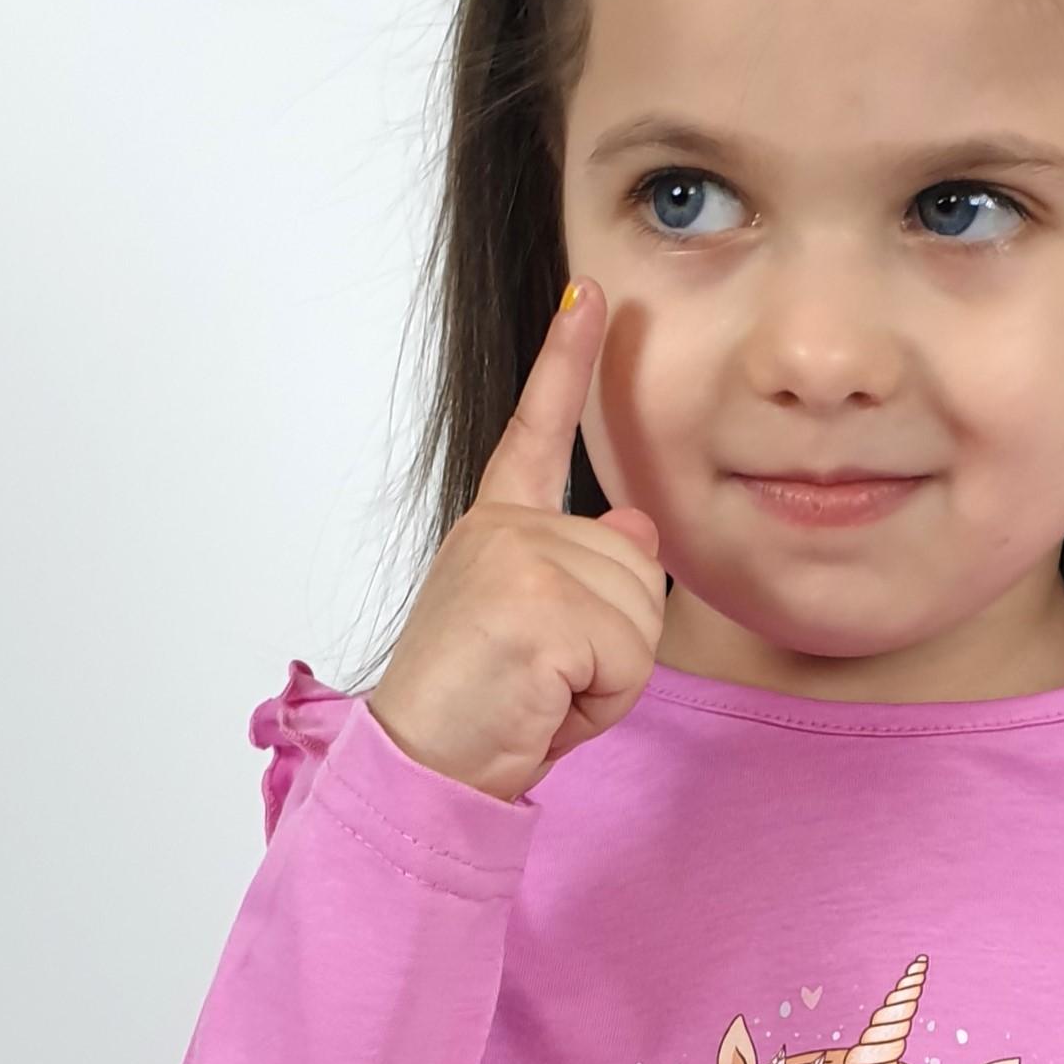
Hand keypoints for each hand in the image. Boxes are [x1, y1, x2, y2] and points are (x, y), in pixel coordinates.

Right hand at [366, 278, 665, 804]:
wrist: (421, 770)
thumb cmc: (480, 712)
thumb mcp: (544, 634)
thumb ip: (588, 573)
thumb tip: (634, 524)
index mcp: (497, 529)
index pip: (537, 432)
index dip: (566, 360)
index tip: (591, 294)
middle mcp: (503, 530)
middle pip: (639, 564)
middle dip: (616, 643)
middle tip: (544, 679)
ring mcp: (516, 558)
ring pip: (642, 610)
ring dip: (611, 675)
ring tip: (541, 691)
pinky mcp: (536, 603)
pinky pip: (630, 653)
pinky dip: (603, 700)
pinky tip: (543, 705)